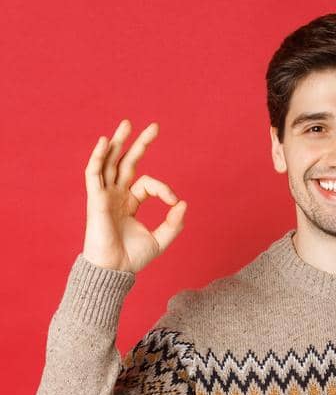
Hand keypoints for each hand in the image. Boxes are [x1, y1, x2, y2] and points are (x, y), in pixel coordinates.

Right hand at [83, 118, 187, 273]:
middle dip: (139, 144)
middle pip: (126, 162)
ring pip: (110, 162)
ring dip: (117, 142)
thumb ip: (174, 223)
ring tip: (127, 123)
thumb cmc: (132, 258)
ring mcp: (104, 195)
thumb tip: (184, 203)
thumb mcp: (161, 240)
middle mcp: (115, 195)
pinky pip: (93, 173)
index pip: (148, 184)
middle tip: (155, 126)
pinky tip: (106, 142)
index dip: (164, 189)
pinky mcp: (95, 199)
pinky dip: (98, 157)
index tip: (175, 202)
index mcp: (129, 202)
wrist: (115, 270)